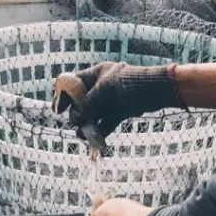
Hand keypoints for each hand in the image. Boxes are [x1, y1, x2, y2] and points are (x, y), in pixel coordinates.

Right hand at [53, 62, 178, 142]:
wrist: (157, 89)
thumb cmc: (131, 82)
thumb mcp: (105, 89)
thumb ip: (88, 103)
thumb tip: (74, 119)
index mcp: (97, 74)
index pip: (73, 83)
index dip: (64, 96)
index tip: (58, 110)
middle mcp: (102, 86)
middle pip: (82, 102)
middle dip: (76, 114)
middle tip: (75, 123)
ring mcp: (111, 100)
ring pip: (93, 114)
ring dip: (87, 125)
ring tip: (83, 135)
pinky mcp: (120, 112)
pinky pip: (105, 123)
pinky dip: (100, 132)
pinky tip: (95, 141)